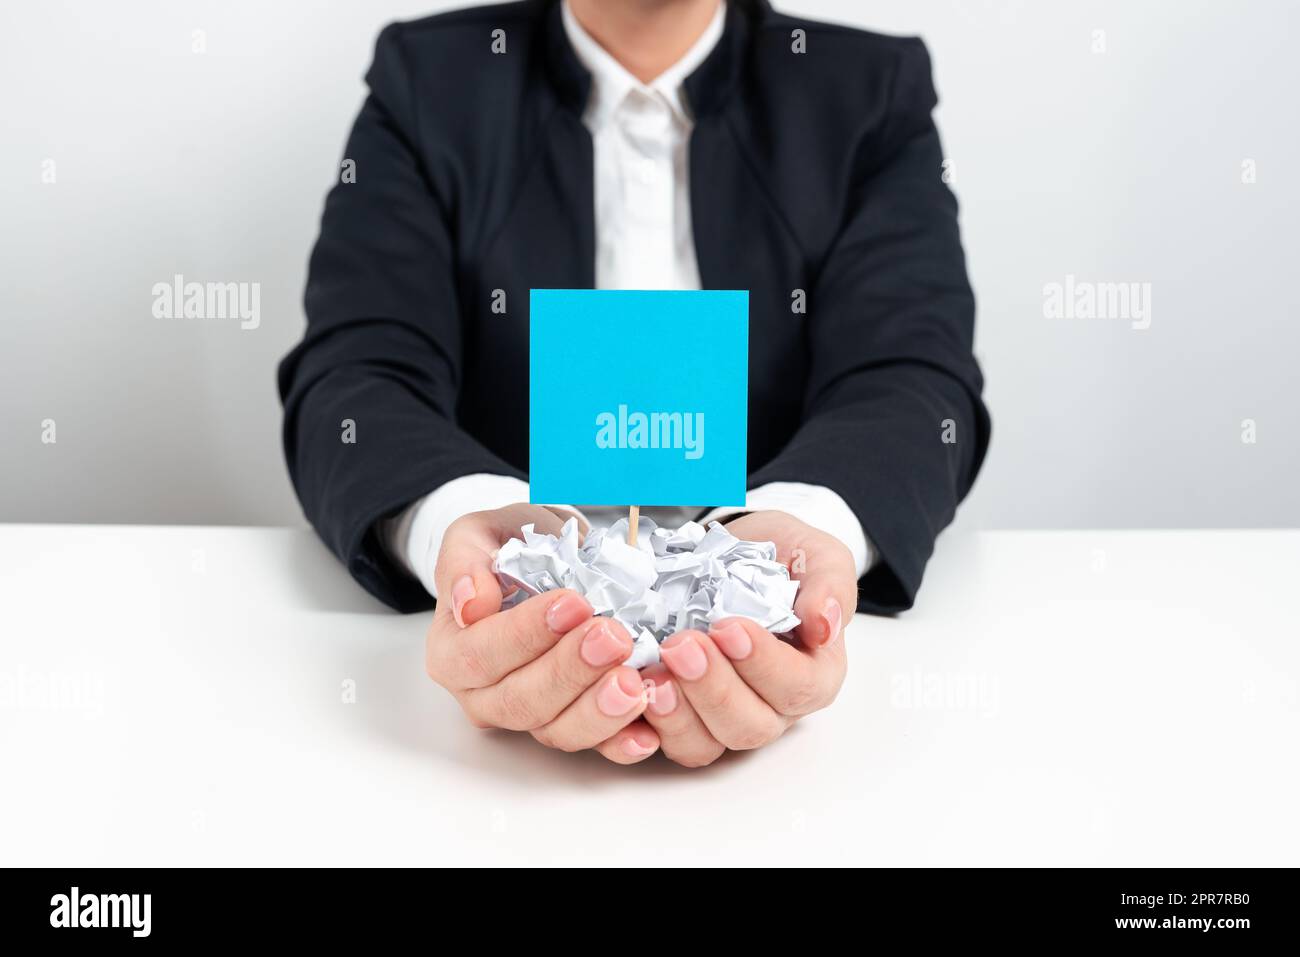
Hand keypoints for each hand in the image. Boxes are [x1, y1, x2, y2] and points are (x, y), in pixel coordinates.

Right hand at [424, 504, 659, 763]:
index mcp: (453, 652)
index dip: (526, 635)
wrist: (541, 558)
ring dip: (599, 711)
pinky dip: (622, 742)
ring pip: (557, 730)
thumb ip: (464, 565)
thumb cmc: (505, 546)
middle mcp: (484, 695)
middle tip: (613, 637)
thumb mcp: (476, 536)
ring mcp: (530, 715)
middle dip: (571, 671)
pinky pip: (595, 744)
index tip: (572, 603)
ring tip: (635, 682)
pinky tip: (647, 733)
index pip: (480, 656)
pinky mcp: (572, 723)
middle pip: (521, 700)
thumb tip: (469, 603)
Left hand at [640, 510, 853, 766]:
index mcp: (812, 675)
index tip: (729, 628)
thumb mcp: (816, 556)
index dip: (762, 665)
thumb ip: (828, 585)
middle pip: (747, 726)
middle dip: (712, 689)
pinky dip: (639, 723)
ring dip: (674, 713)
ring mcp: (718, 717)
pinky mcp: (676, 716)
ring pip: (703, 744)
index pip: (796, 688)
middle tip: (680, 645)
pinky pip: (658, 740)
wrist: (731, 552)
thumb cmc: (779, 559)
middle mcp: (769, 707)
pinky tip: (627, 690)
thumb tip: (825, 624)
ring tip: (651, 675)